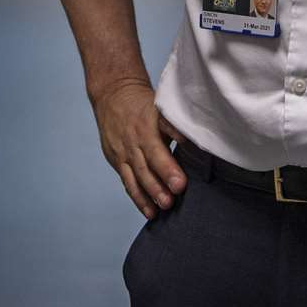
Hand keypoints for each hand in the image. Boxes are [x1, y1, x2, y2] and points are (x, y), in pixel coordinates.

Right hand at [92, 79, 187, 219]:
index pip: (157, 150)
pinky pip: (127, 181)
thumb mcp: (160, 106)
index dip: (168, 168)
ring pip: (135, 177)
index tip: (180, 184)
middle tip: (171, 201)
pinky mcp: (116, 161)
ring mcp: (123, 152)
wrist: (112, 95)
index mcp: (146, 127)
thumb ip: (174, 125)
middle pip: (146, 167)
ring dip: (148, 196)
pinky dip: (137, 197)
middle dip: (159, 186)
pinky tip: (149, 211)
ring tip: (161, 209)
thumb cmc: (143, 103)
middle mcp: (133, 142)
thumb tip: (193, 139)